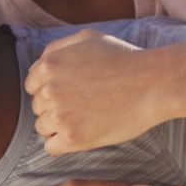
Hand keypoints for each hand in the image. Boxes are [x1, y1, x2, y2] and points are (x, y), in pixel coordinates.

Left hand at [25, 29, 168, 153]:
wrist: (153, 83)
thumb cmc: (125, 59)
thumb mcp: (88, 38)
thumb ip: (58, 48)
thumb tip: (39, 64)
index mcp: (48, 65)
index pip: (32, 85)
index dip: (51, 89)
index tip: (71, 92)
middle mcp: (48, 90)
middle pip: (38, 107)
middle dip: (55, 107)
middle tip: (83, 105)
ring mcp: (60, 115)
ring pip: (43, 128)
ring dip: (59, 126)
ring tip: (85, 119)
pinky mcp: (73, 138)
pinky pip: (51, 147)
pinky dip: (63, 144)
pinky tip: (81, 135)